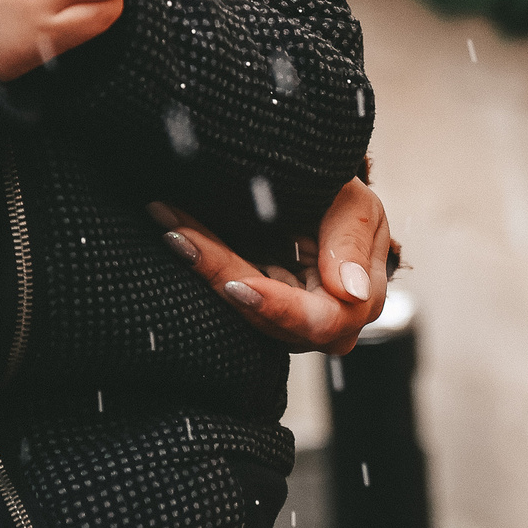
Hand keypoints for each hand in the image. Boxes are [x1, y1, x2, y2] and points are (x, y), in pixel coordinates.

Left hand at [149, 176, 394, 354]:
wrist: (331, 202)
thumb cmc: (349, 205)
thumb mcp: (357, 208)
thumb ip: (351, 244)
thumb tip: (351, 293)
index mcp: (357, 305)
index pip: (319, 320)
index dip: (277, 305)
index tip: (238, 285)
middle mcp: (322, 325)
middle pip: (265, 314)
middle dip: (221, 275)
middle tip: (180, 237)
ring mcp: (286, 322)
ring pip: (239, 305)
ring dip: (203, 265)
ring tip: (171, 230)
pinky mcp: (257, 308)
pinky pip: (227, 290)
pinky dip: (202, 260)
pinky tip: (174, 233)